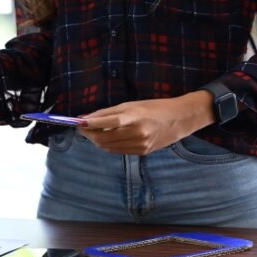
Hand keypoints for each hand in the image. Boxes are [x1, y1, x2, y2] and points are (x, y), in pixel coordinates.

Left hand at [78, 92, 214, 154]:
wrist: (180, 119)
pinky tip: (106, 138)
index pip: (103, 122)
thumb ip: (108, 112)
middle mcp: (136, 132)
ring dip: (96, 140)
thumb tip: (86, 118)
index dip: (87, 124)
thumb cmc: (154, 107)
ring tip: (91, 132)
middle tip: (81, 127)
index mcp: (133, 117)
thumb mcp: (131, 105)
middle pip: (103, 137)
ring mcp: (140, 144)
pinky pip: (118, 151)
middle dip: (88, 133)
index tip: (77, 122)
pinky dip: (108, 145)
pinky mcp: (142, 152)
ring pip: (108, 146)